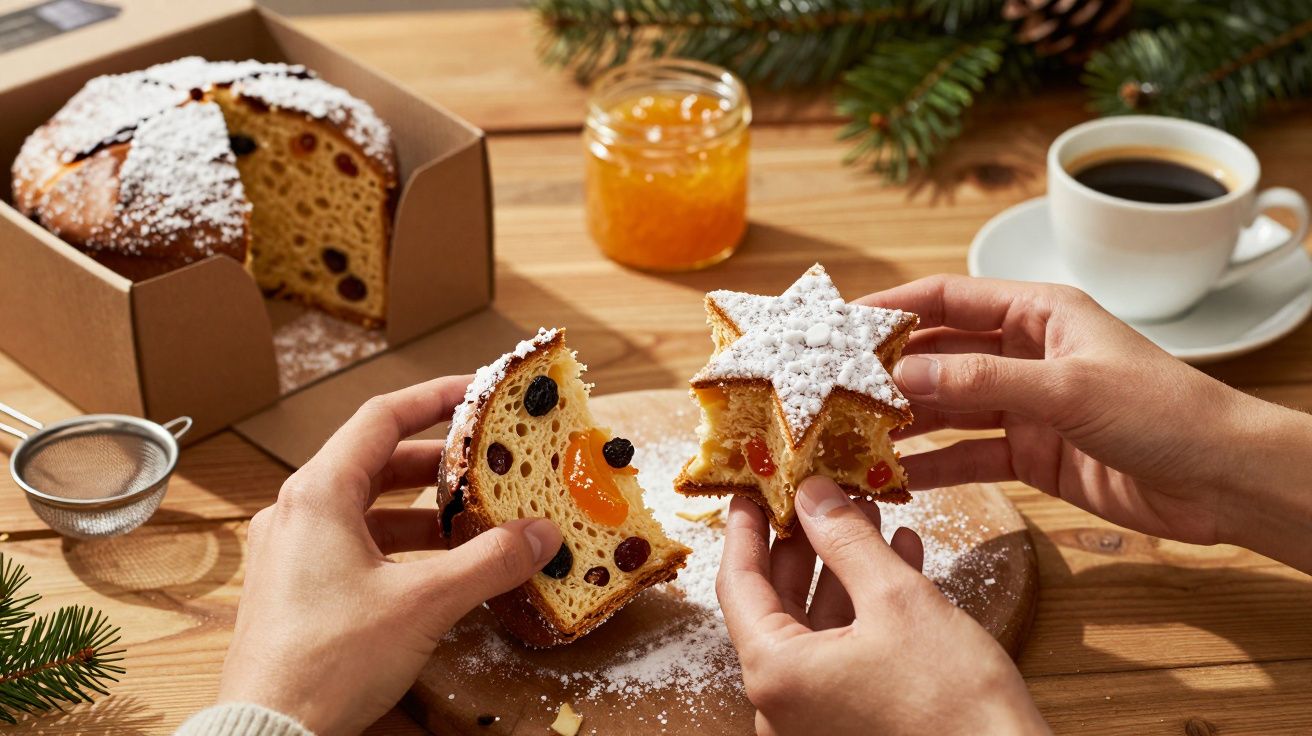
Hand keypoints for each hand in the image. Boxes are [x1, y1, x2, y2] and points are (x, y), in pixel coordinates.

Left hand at [218, 376, 561, 734]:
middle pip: (375, 463)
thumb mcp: (425, 603)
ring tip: (475, 523)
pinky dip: (398, 545)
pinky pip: (352, 544)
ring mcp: (290, 552)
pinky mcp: (293, 588)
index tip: (476, 391)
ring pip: (366, 508)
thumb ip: (490, 561)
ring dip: (422, 512)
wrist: (269, 733)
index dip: (433, 397)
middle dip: (438, 465)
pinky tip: (438, 570)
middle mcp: (296, 512)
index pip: (381, 417)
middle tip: (488, 466)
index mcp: (318, 494)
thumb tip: (542, 535)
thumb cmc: (329, 660)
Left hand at [718, 477, 1048, 734]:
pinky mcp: (849, 722)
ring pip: (815, 623)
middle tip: (819, 496)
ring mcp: (814, 717)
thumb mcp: (897, 600)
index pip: (738, 584)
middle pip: (775, 603)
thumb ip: (846, 541)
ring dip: (843, 568)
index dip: (746, 530)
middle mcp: (782, 702)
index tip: (753, 491)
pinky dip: (864, 606)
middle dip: (805, 544)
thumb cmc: (953, 702)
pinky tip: (899, 558)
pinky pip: (843, 650)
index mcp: (775, 673)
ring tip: (868, 516)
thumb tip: (811, 494)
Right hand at [860, 275, 1311, 570]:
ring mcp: (1026, 405)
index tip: (839, 323)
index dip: (893, 308)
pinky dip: (935, 466)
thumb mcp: (1069, 389)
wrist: (1220, 480)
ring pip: (948, 408)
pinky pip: (969, 455)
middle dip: (888, 372)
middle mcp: (1025, 354)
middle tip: (832, 389)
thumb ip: (984, 381)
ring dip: (905, 421)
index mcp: (1038, 313)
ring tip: (852, 436)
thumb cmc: (1163, 411)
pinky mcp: (1032, 454)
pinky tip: (898, 477)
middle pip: (940, 355)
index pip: (948, 299)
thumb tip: (905, 374)